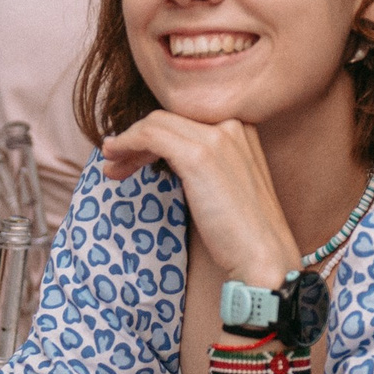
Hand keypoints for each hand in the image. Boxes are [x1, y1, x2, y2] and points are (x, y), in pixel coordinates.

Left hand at [99, 111, 301, 286]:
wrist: (262, 255)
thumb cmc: (243, 230)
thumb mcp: (226, 181)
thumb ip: (204, 161)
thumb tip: (164, 154)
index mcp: (241, 128)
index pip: (186, 118)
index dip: (155, 134)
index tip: (135, 155)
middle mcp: (231, 124)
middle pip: (169, 118)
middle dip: (136, 138)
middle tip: (116, 161)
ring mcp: (217, 138)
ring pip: (155, 124)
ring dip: (126, 142)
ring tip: (110, 166)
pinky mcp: (199, 156)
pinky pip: (150, 136)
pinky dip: (127, 144)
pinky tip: (114, 160)